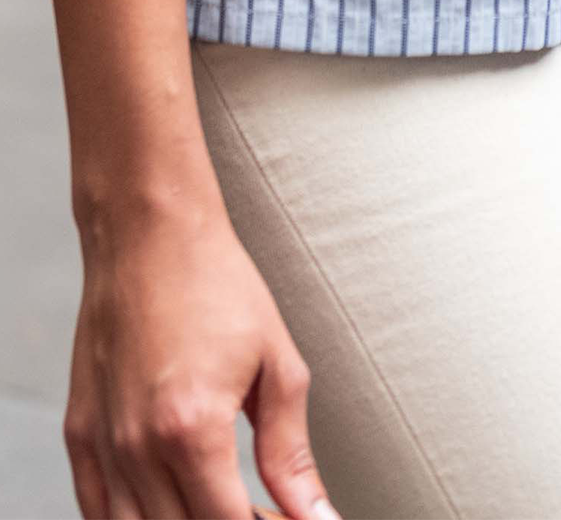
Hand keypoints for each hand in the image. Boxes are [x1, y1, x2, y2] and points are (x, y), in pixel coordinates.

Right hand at [64, 192, 340, 519]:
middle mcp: (137, 447)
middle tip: (262, 507)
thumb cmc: (214, 283)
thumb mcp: (276, 363)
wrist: (150, 233)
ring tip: (220, 498)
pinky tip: (170, 499)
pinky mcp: (79, 433)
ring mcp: (102, 444)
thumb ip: (291, 452)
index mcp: (192, 429)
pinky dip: (133, 519)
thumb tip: (316, 514)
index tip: (285, 519)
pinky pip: (97, 510)